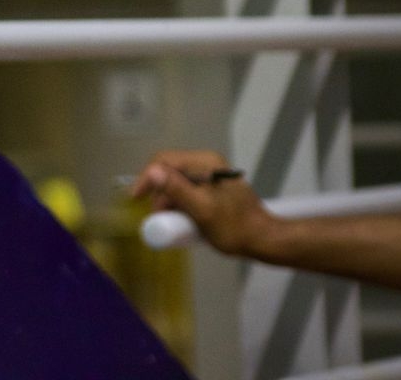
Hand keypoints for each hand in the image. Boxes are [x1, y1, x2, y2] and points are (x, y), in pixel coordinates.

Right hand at [130, 150, 274, 255]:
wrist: (264, 239)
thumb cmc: (234, 227)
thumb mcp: (202, 210)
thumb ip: (178, 190)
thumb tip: (153, 172)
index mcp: (205, 162)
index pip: (164, 161)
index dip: (147, 178)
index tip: (136, 199)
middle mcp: (207, 162)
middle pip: (169, 170)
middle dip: (158, 192)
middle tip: (159, 215)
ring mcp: (211, 174)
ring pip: (176, 180)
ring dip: (168, 199)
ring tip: (170, 219)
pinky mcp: (213, 187)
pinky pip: (186, 188)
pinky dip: (179, 201)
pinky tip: (181, 217)